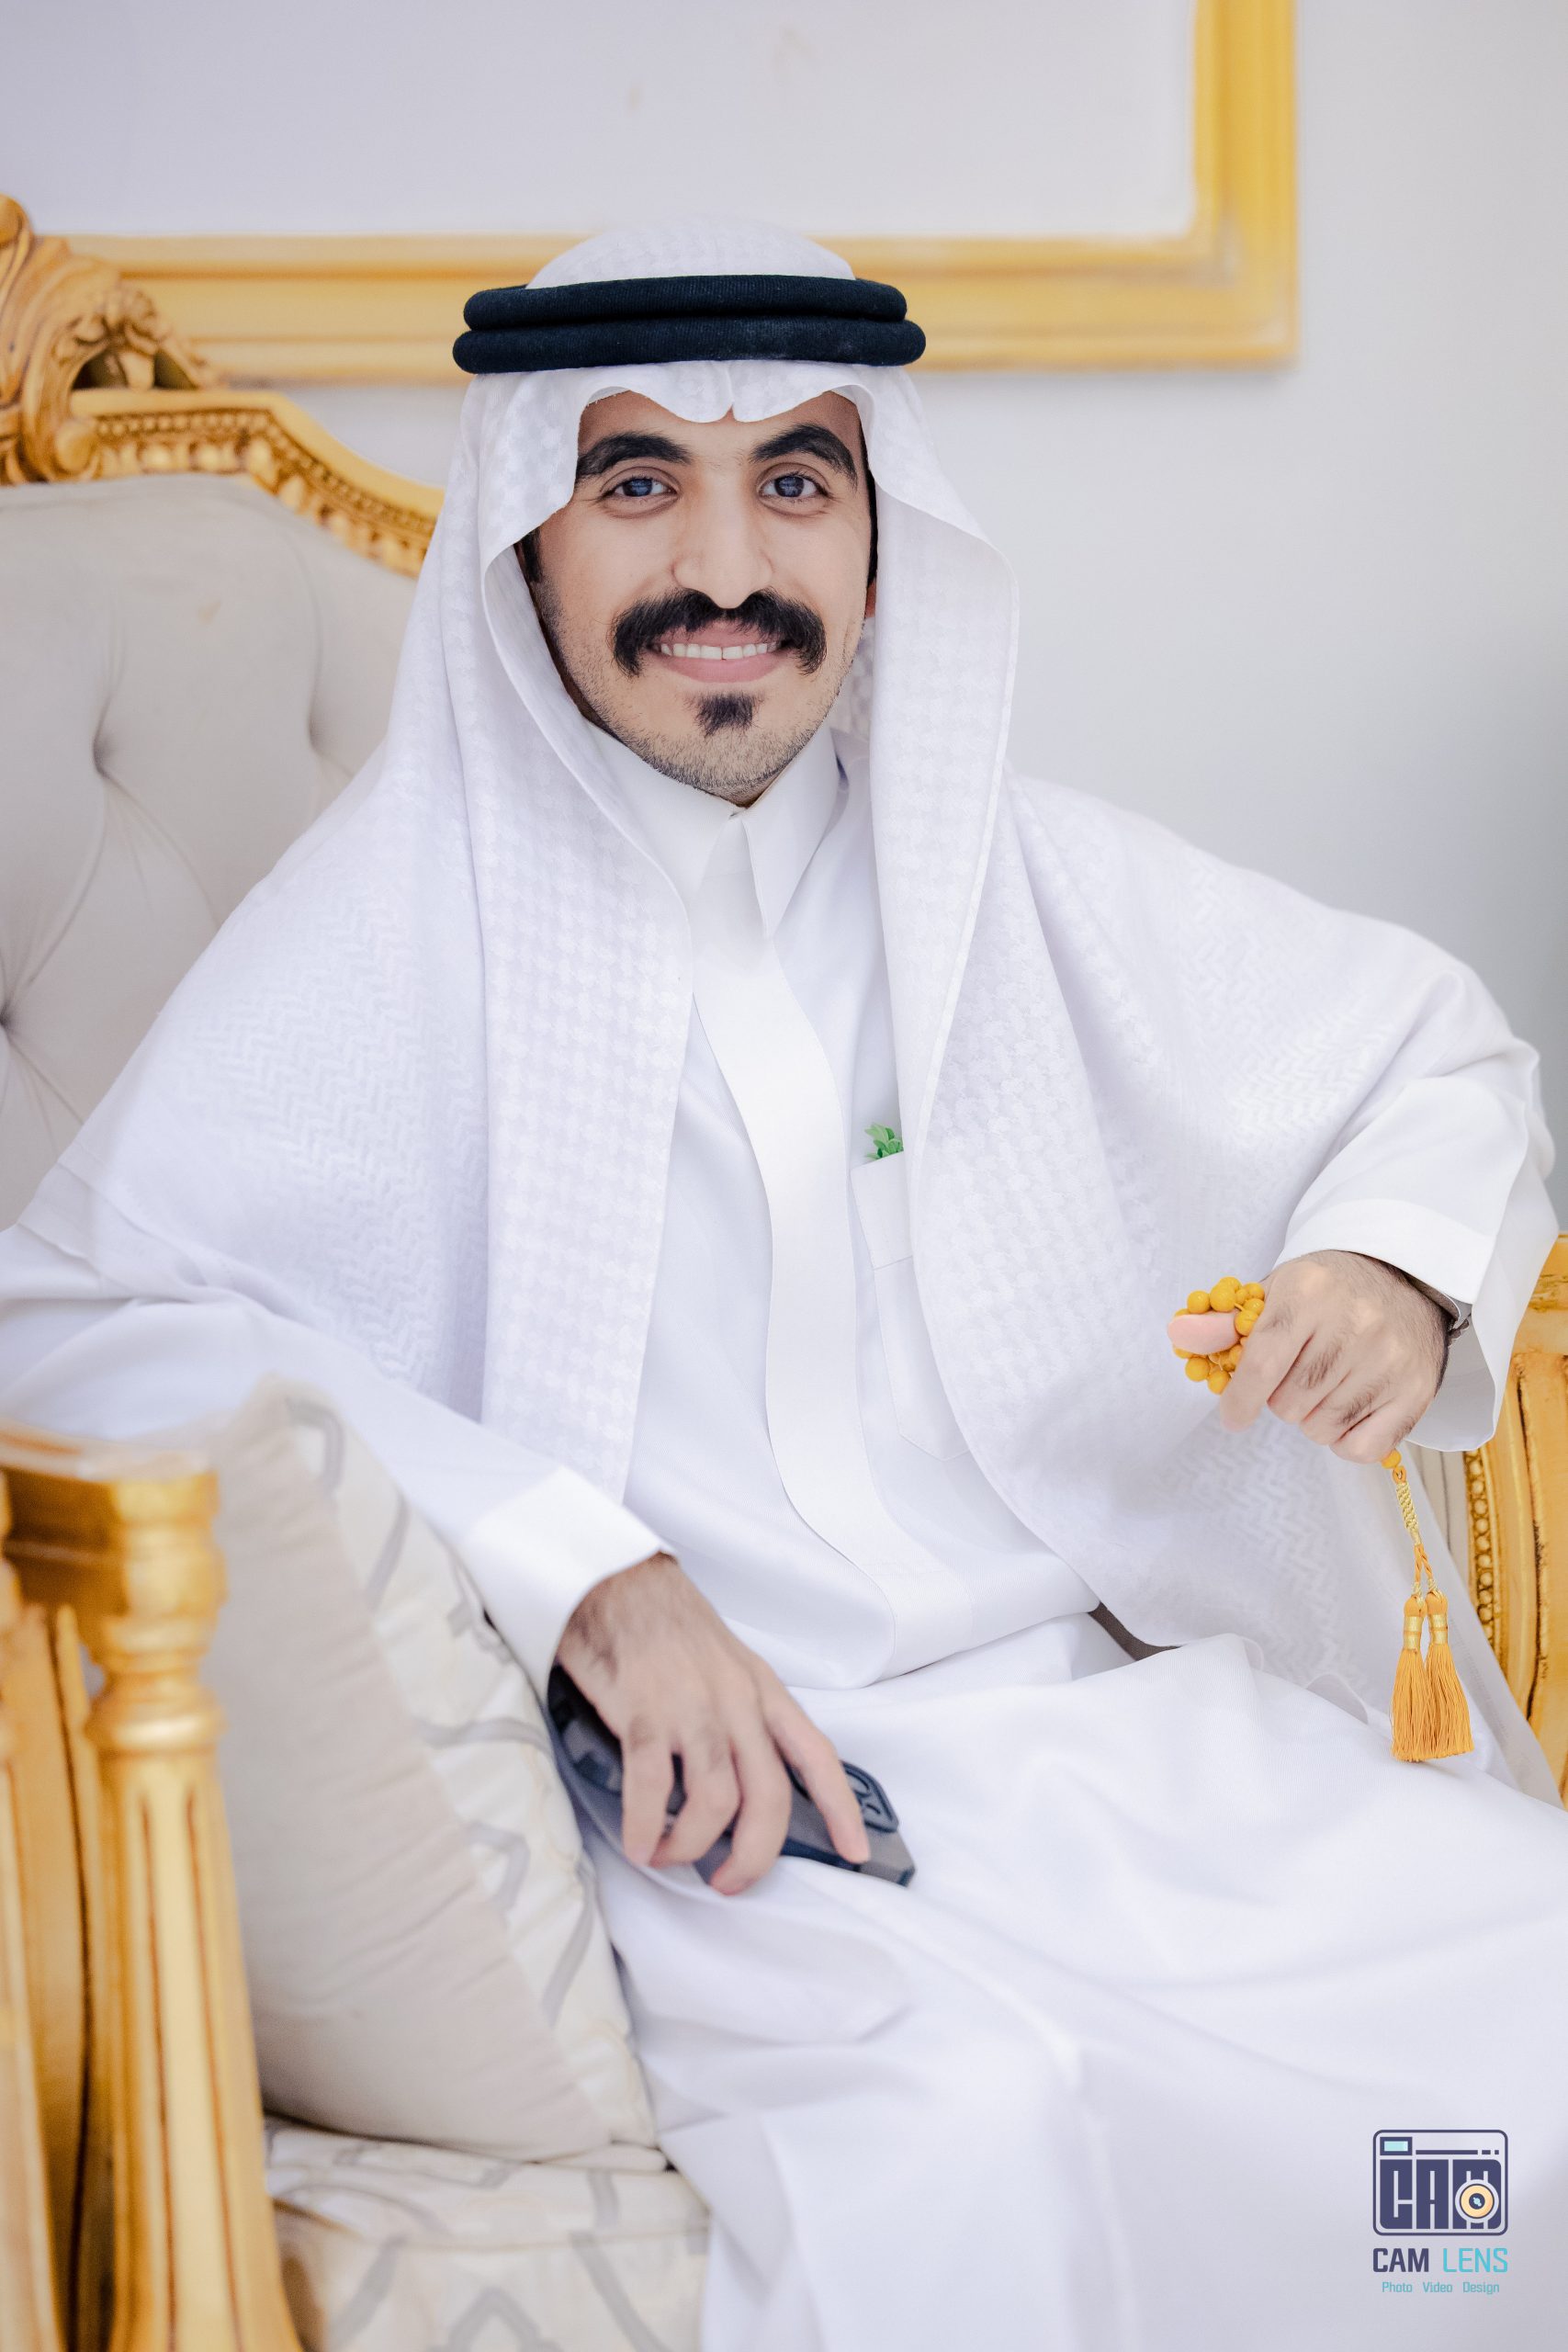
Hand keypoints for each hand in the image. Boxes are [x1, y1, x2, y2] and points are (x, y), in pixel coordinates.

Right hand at [554, 1551, 869, 1895]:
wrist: (616, 1580)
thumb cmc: (665, 1624)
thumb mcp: (726, 1663)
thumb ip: (741, 1715)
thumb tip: (742, 1780)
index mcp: (763, 1690)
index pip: (817, 1755)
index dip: (841, 1809)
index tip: (854, 1852)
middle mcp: (737, 1701)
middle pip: (768, 1798)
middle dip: (753, 1855)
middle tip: (728, 1882)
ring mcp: (692, 1708)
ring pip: (715, 1802)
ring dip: (692, 1846)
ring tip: (667, 1856)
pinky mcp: (644, 1712)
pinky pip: (652, 1789)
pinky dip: (645, 1828)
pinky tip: (638, 1842)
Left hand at [1165, 1249, 1447, 1462]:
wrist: (1401, 1276)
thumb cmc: (1326, 1292)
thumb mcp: (1276, 1293)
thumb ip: (1226, 1324)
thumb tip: (1179, 1336)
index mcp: (1308, 1292)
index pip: (1262, 1365)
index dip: (1240, 1400)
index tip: (1233, 1416)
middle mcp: (1355, 1323)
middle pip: (1289, 1404)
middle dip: (1282, 1399)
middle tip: (1298, 1376)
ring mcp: (1390, 1359)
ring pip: (1321, 1428)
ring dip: (1313, 1417)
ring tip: (1327, 1384)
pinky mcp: (1416, 1390)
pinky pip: (1362, 1449)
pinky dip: (1347, 1440)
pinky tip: (1349, 1408)